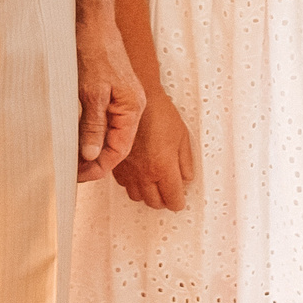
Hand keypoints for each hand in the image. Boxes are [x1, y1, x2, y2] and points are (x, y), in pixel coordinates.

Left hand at [75, 9, 146, 181]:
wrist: (93, 22)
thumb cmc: (94, 51)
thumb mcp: (91, 92)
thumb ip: (94, 125)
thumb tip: (92, 155)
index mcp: (132, 108)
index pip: (119, 150)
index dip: (99, 167)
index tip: (79, 176)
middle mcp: (130, 107)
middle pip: (116, 145)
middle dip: (94, 162)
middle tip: (70, 171)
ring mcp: (121, 100)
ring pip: (108, 134)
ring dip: (90, 149)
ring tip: (70, 159)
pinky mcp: (111, 93)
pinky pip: (103, 122)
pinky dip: (90, 133)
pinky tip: (75, 138)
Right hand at [112, 89, 192, 210]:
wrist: (136, 100)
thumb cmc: (160, 113)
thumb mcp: (182, 137)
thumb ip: (185, 162)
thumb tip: (187, 179)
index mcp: (162, 167)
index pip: (172, 200)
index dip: (179, 201)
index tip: (180, 199)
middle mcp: (143, 173)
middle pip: (154, 203)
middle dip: (164, 200)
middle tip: (170, 192)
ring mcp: (128, 170)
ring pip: (137, 197)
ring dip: (147, 194)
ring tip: (155, 184)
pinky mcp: (115, 164)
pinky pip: (124, 185)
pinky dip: (133, 184)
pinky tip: (139, 174)